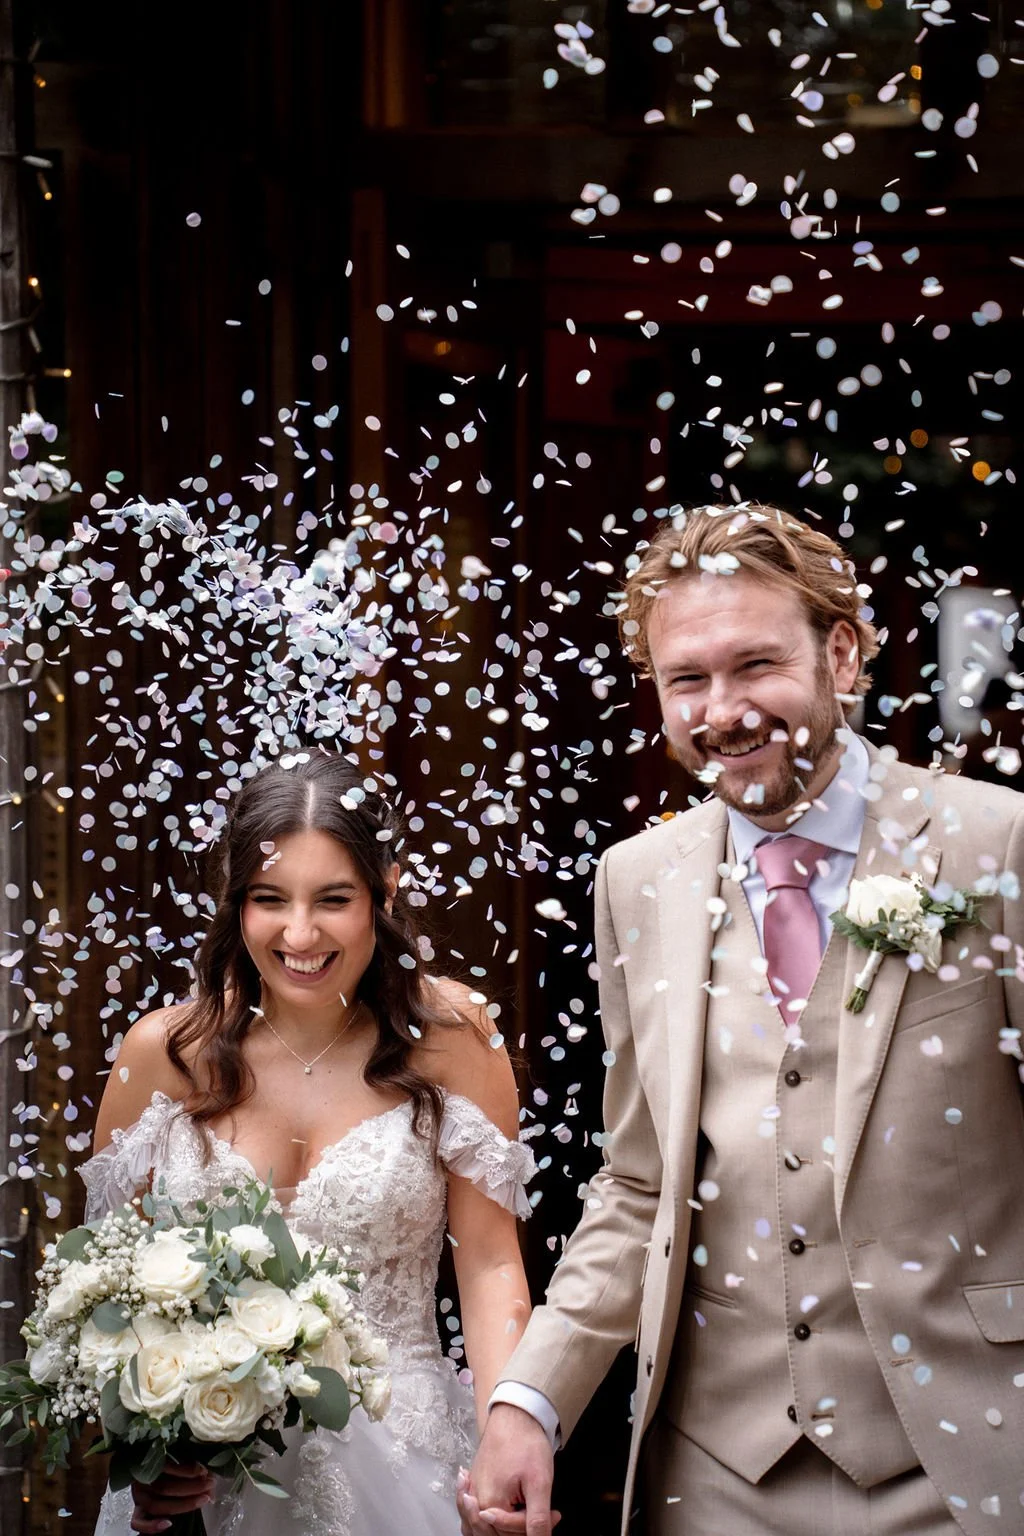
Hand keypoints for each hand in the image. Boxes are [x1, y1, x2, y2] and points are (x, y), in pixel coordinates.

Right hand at [130, 1461, 213, 1533]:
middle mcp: (141, 1479)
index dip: (187, 1470)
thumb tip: (210, 1480)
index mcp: (150, 1462)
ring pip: (156, 1506)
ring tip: (204, 1499)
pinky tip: (168, 1524)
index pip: (166, 1465)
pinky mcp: (137, 1511)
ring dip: (183, 1504)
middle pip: (164, 1487)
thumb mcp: (184, 1459)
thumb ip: (194, 1467)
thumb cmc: (176, 1463)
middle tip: (210, 1484)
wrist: (156, 1475)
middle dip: (191, 1487)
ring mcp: (138, 1496)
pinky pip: (138, 1523)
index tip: (204, 1471)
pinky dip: (151, 1526)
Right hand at [457, 1404, 560, 1535]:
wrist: (515, 1414)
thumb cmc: (526, 1442)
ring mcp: (473, 1491)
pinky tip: (494, 1515)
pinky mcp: (475, 1483)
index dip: (538, 1525)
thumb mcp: (539, 1483)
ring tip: (522, 1518)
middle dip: (523, 1527)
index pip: (514, 1532)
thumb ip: (537, 1519)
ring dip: (502, 1528)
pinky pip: (473, 1514)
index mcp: (490, 1502)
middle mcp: (476, 1500)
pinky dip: (482, 1521)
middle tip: (545, 1512)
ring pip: (482, 1528)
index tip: (555, 1514)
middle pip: (497, 1533)